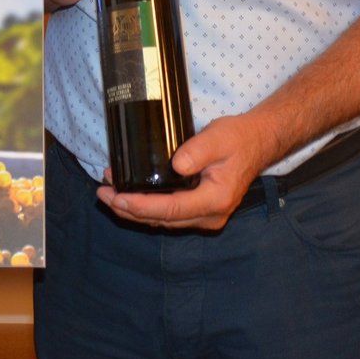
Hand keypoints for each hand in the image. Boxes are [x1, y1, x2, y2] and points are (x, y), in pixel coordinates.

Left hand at [95, 114, 273, 230]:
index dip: (141, 206)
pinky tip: (129, 195)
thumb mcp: (218, 137)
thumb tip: (175, 165)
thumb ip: (196, 151)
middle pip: (162, 220)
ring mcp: (206, 217)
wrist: (257, 143)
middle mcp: (210, 215)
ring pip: (163, 221)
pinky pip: (169, 215)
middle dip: (129, 209)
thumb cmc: (237, 138)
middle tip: (102, 194)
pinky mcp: (200, 211)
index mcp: (215, 200)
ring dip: (135, 210)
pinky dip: (147, 207)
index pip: (171, 209)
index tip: (117, 197)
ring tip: (108, 194)